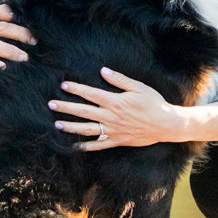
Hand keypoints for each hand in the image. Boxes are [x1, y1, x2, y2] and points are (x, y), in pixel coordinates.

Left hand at [49, 67, 187, 150]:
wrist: (166, 124)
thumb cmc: (154, 103)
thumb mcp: (139, 87)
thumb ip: (119, 80)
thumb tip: (103, 70)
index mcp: (115, 102)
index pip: (90, 94)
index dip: (76, 89)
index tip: (63, 86)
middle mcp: (111, 117)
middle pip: (83, 111)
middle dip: (66, 107)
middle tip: (51, 104)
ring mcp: (113, 130)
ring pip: (87, 129)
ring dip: (71, 127)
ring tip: (57, 124)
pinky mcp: (117, 141)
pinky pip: (99, 145)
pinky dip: (86, 146)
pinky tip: (74, 146)